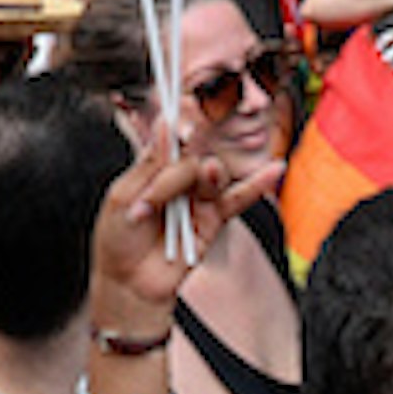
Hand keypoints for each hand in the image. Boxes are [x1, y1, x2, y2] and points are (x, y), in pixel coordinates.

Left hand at [83, 141, 276, 338]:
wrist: (128, 283)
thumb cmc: (118, 239)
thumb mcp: (124, 197)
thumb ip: (150, 164)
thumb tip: (163, 123)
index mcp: (153, 168)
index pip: (169, 139)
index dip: (175, 126)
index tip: (178, 110)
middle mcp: (178, 180)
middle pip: (190, 157)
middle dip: (173, 176)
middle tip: (148, 203)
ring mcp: (197, 199)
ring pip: (211, 175)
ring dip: (204, 178)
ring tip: (203, 178)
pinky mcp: (213, 221)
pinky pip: (237, 200)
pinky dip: (256, 185)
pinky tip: (274, 170)